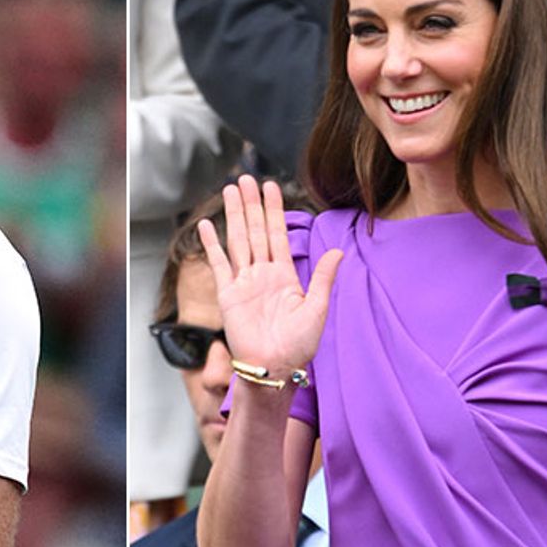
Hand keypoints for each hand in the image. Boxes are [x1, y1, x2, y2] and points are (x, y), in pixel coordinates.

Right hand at [197, 175, 341, 373]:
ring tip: (230, 190)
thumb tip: (339, 251)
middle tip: (247, 178)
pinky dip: (212, 244)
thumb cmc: (299, 345)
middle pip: (256, 230)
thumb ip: (322, 278)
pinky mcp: (228, 295)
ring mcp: (244, 283)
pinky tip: (207, 225)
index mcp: (285, 276)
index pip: (278, 234)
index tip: (272, 187)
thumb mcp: (317, 309)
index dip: (275, 210)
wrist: (274, 368)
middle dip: (251, 204)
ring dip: (234, 215)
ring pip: (238, 240)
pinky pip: (219, 264)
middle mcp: (263, 274)